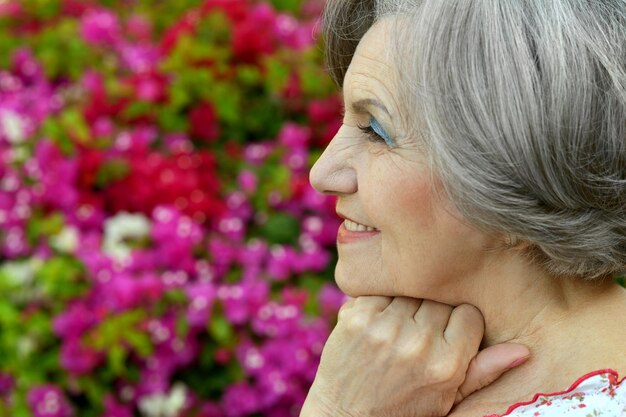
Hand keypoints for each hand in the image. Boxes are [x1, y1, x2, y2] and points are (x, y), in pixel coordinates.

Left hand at [300, 296, 528, 416]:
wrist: (345, 416)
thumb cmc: (403, 409)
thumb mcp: (448, 400)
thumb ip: (483, 372)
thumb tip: (523, 351)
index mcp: (446, 364)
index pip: (469, 315)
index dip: (458, 324)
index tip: (445, 336)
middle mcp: (417, 343)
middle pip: (438, 301)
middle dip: (431, 314)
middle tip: (417, 335)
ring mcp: (384, 328)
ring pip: (410, 293)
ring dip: (404, 307)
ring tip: (396, 332)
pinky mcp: (356, 317)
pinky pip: (379, 292)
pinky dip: (378, 304)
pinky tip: (376, 326)